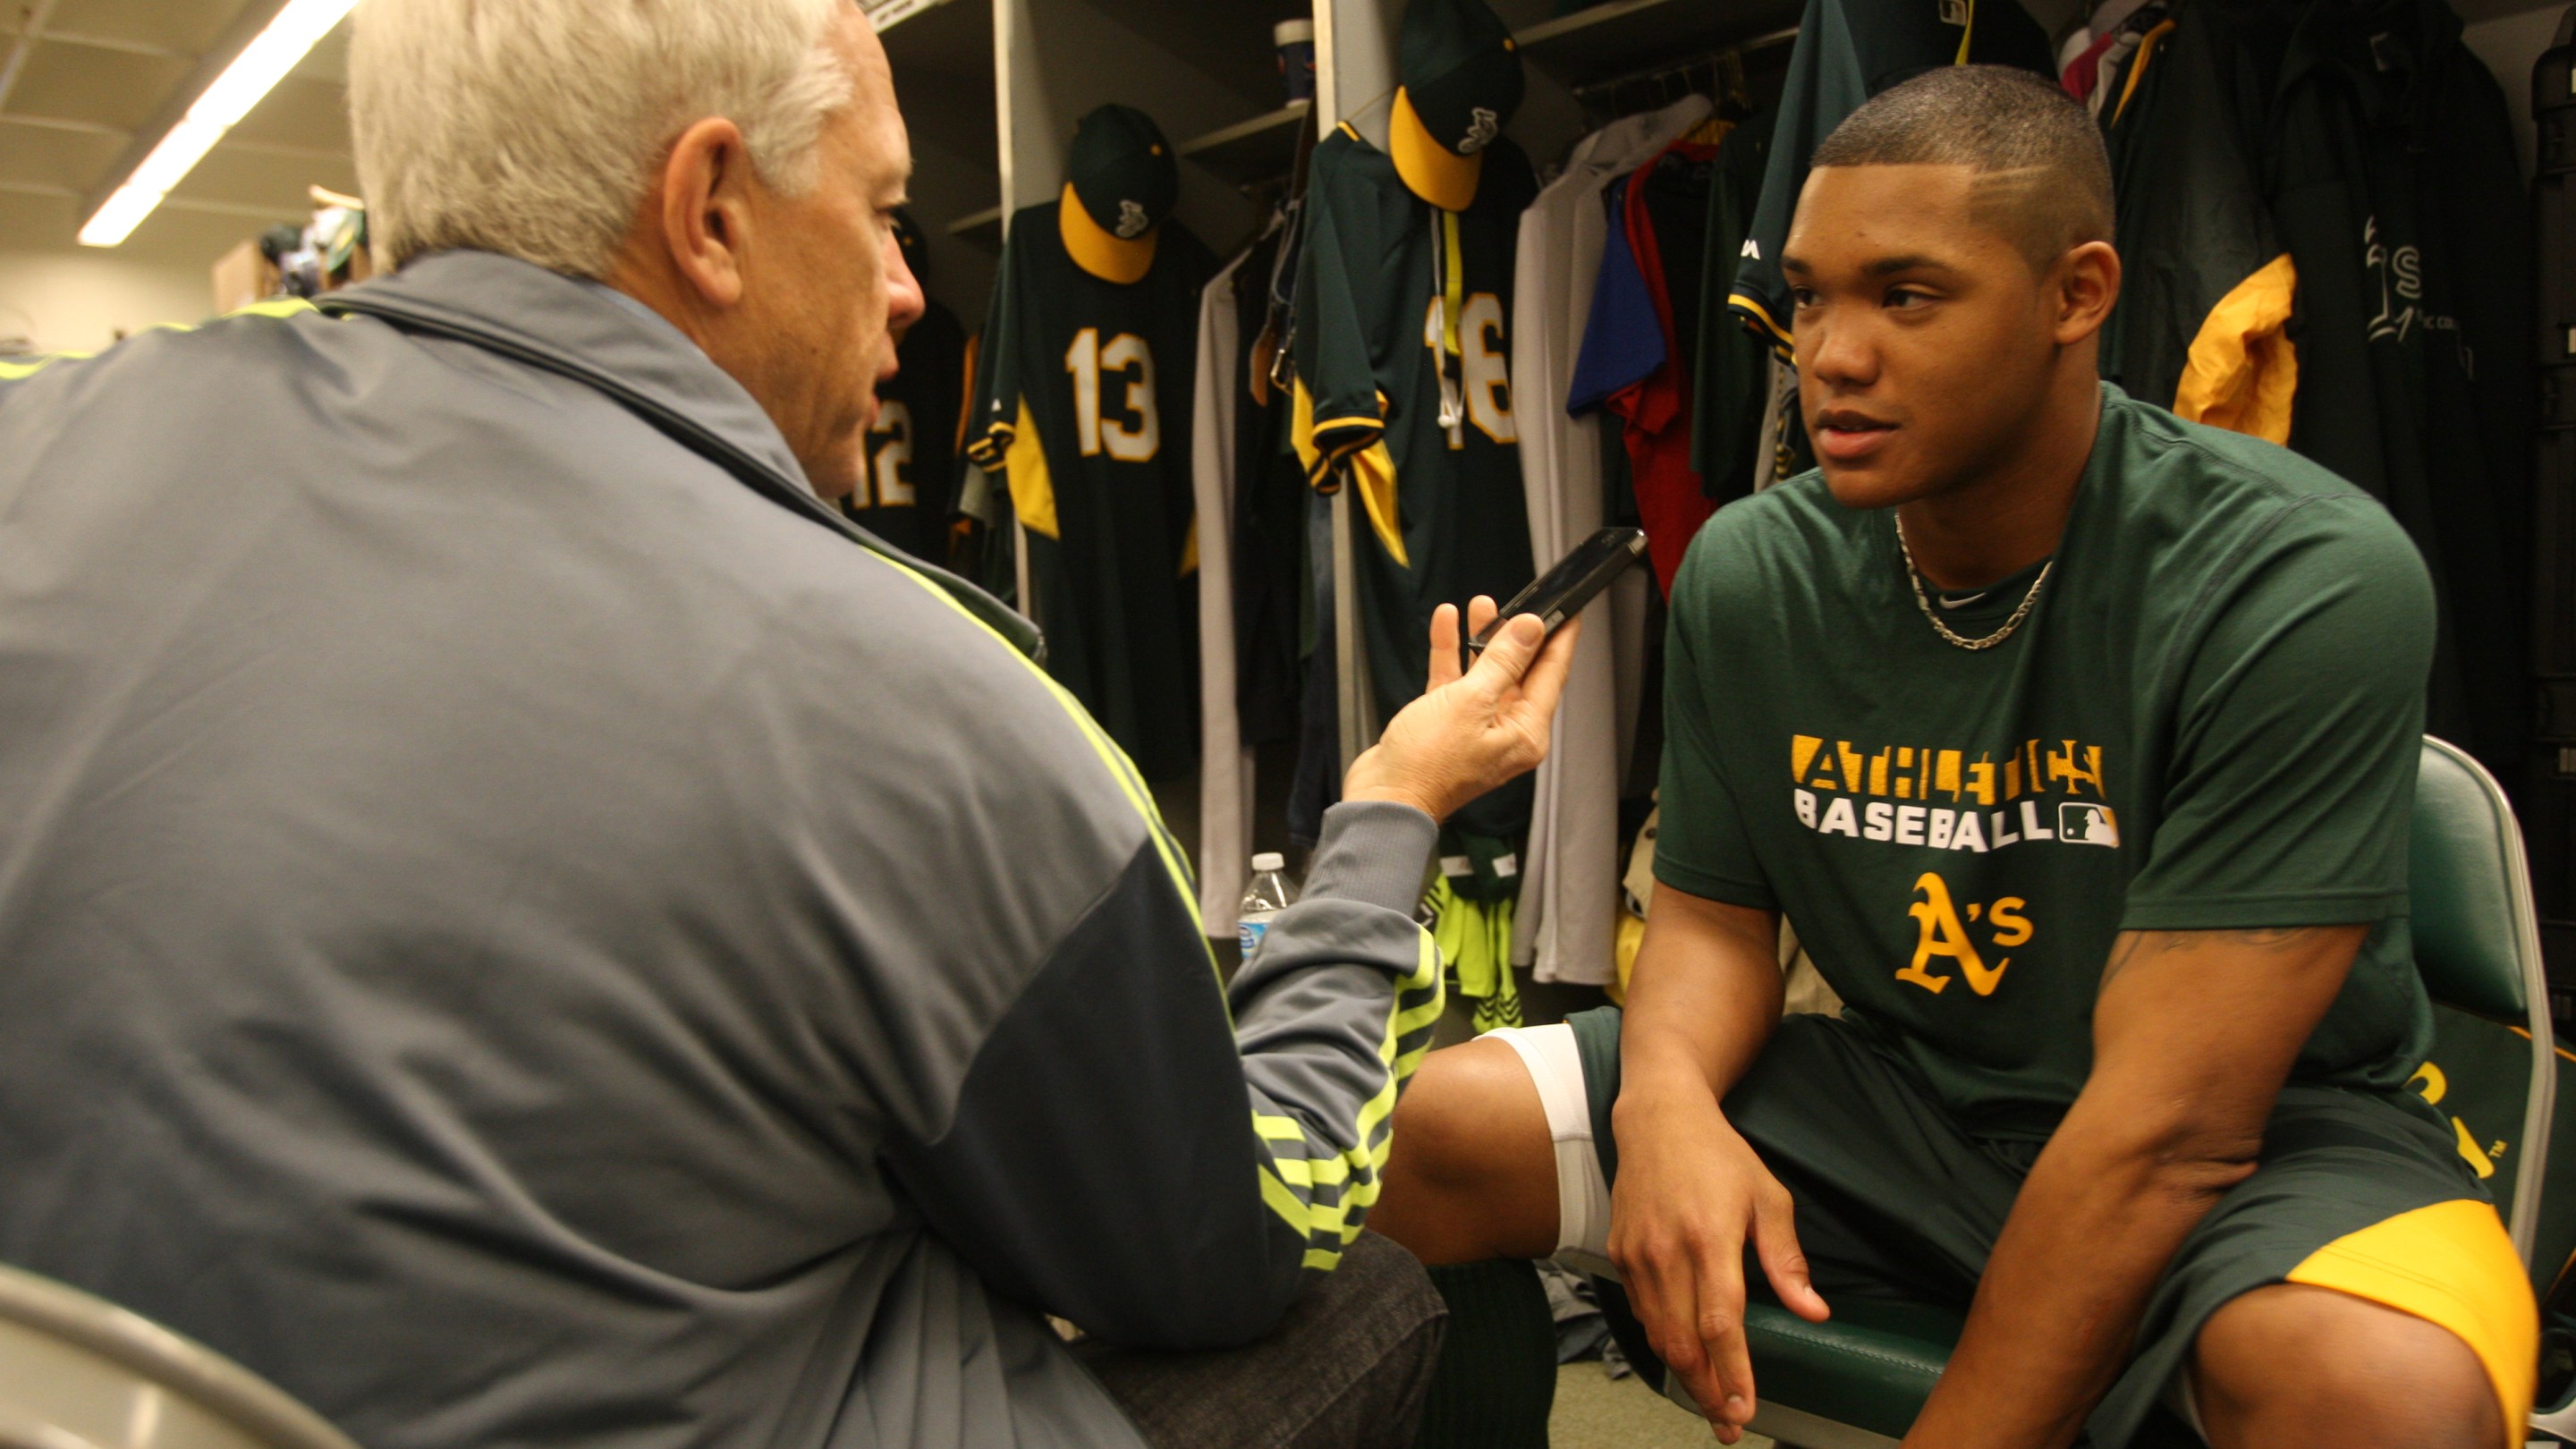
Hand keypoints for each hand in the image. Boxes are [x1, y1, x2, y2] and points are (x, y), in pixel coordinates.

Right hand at [1341, 597, 1578, 822]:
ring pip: (1485, 673)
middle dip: (1514, 634)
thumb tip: (1530, 630)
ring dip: (1480, 639)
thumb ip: (1503, 662)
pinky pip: (1456, 681)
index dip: (1560, 639)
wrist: (1383, 797)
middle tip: (1517, 603)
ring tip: (1481, 606)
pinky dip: (1451, 655)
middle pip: (1519, 671)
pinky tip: (1447, 626)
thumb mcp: (1471, 702)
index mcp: (1524, 732)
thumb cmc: (1427, 766)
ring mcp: (1476, 727)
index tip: (1567, 611)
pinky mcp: (1447, 724)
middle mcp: (1505, 731)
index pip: (1552, 675)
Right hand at [1607, 1082, 1828, 1442]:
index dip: (1732, 1374)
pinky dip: (1663, 1340)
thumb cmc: (1719, 1156)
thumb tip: (1813, 1312)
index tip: (1744, 1411)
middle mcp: (1667, 1253)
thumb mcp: (1768, 1198)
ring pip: (1658, 1335)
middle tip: (1729, 1424)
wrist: (1657, 1120)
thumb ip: (1786, 1260)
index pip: (1720, 1324)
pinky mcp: (1620, 1254)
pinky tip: (1684, 1354)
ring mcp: (1638, 1255)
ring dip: (1684, 1375)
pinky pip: (1643, 1312)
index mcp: (1710, 1239)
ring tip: (1710, 1402)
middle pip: (1683, 1344)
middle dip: (1706, 1392)